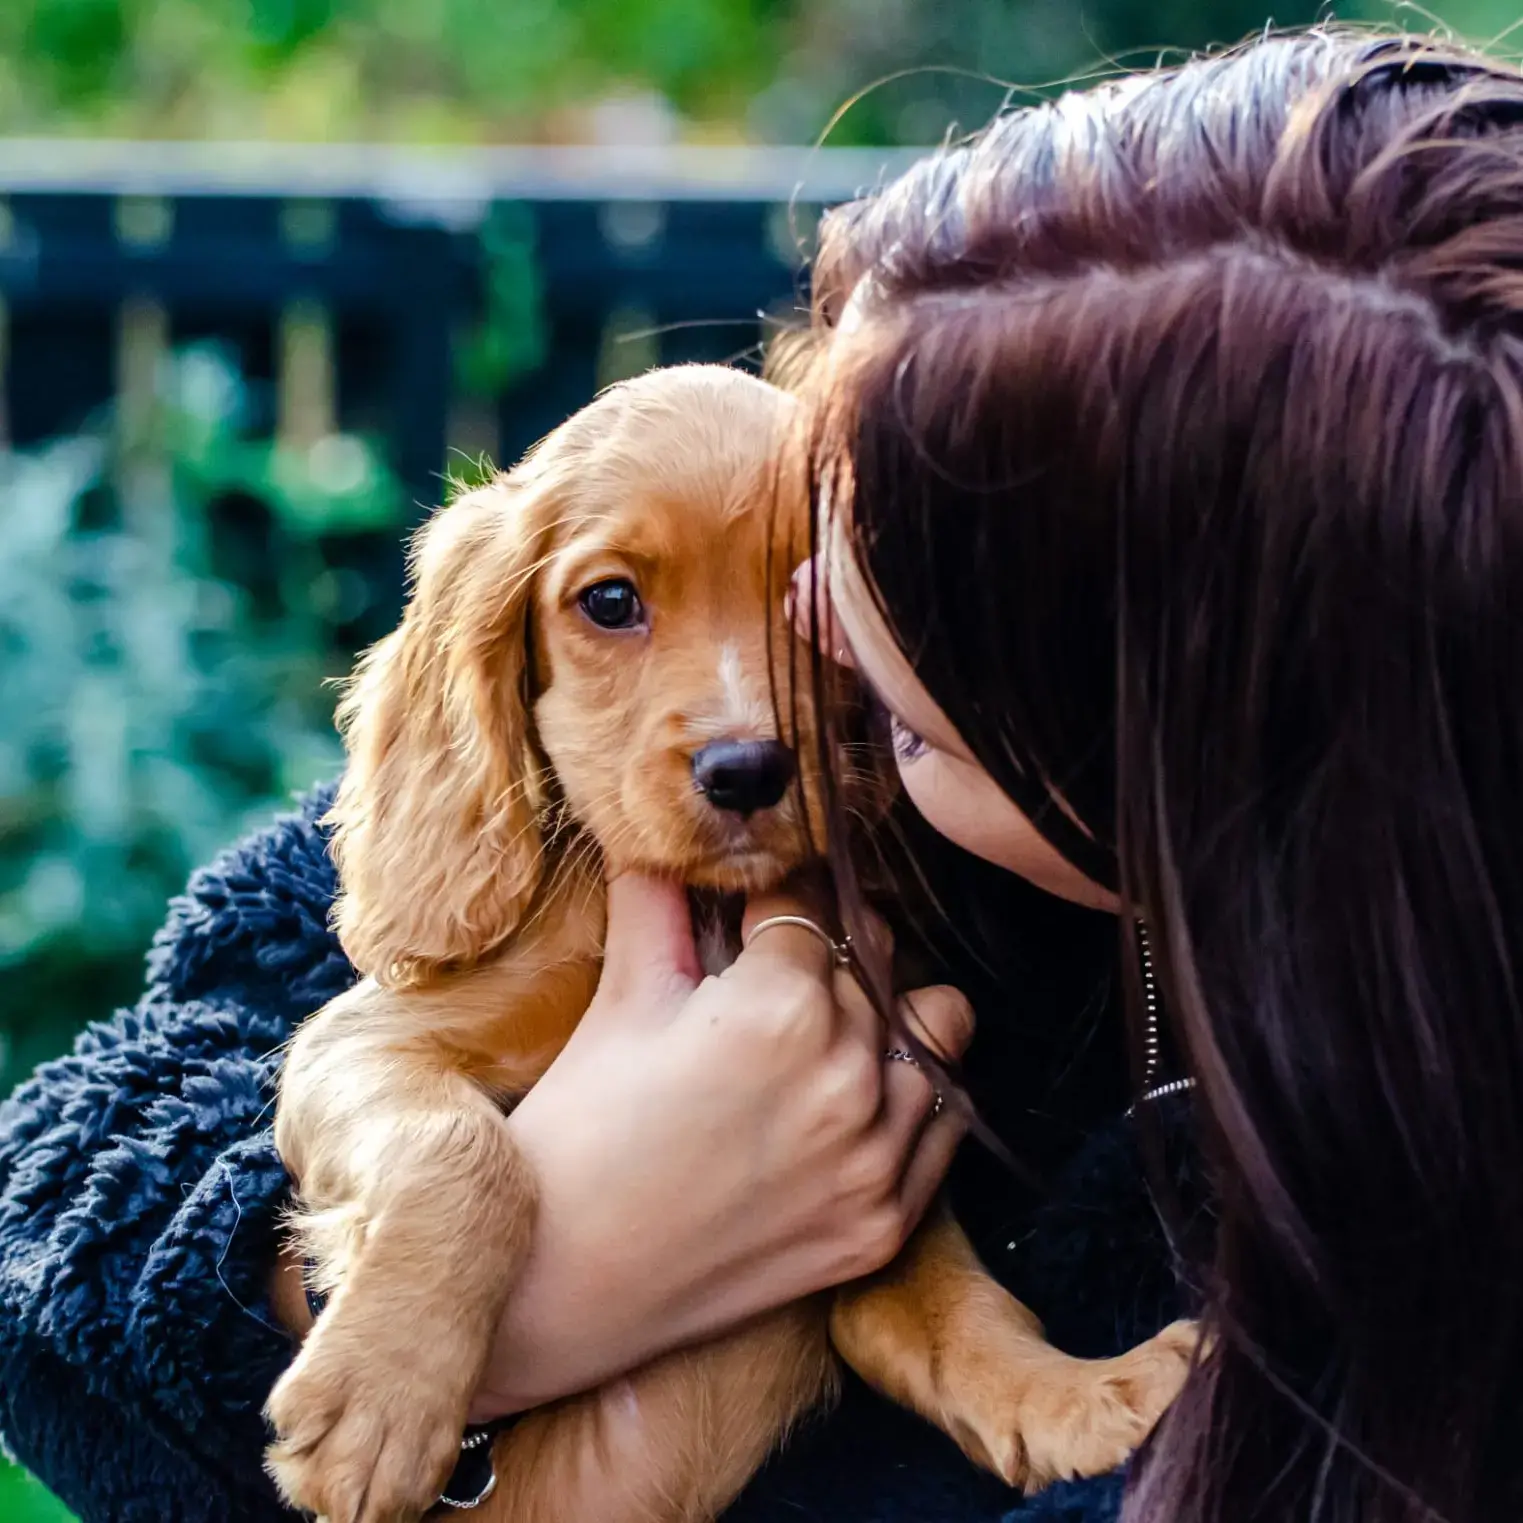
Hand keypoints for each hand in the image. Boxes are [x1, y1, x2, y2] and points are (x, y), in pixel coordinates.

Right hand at [468, 872, 973, 1419]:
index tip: (753, 908)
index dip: (770, 898)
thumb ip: (659, 900)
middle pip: (868, 961)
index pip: (807, 904)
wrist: (556, 1283)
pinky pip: (944, 1125)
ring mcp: (872, 1160)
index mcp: (778, 1010)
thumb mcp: (621, 1001)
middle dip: (821, 952)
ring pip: (931, 1030)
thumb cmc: (577, 1134)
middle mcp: (845, 1080)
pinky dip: (911, 1095)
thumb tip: (665, 838)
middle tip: (772, 971)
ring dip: (882, 1015)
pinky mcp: (883, 1226)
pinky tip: (857, 1091)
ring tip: (822, 1030)